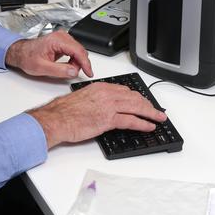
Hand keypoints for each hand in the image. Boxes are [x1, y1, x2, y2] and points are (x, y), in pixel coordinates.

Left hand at [5, 31, 92, 78]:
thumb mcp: (42, 68)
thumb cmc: (28, 57)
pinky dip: (74, 59)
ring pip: (78, 51)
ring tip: (66, 69)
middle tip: (73, 73)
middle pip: (80, 50)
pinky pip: (74, 51)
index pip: (78, 51)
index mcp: (57, 40)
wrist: (21, 53)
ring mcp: (62, 38)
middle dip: (80, 64)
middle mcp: (61, 36)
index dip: (85, 63)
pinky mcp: (63, 42)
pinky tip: (67, 65)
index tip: (89, 72)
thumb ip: (59, 70)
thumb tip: (74, 72)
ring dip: (76, 62)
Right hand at [27, 83, 166, 148]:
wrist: (55, 119)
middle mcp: (106, 94)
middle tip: (156, 110)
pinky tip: (149, 126)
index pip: (125, 90)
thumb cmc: (63, 111)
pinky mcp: (108, 120)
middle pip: (134, 98)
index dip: (137, 97)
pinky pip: (131, 121)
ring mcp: (108, 106)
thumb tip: (102, 108)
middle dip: (147, 104)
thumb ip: (95, 100)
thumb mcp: (82, 98)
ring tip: (158, 118)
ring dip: (150, 113)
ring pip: (136, 107)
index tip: (142, 101)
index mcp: (100, 87)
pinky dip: (143, 123)